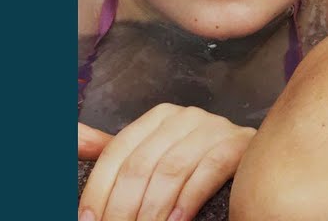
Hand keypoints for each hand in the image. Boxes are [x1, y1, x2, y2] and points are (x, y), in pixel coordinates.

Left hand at [78, 103, 255, 220]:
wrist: (253, 163)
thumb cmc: (195, 165)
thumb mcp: (151, 154)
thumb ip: (113, 150)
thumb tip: (74, 138)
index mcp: (158, 117)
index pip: (118, 151)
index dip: (98, 189)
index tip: (88, 220)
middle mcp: (185, 117)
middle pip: (140, 164)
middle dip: (122, 207)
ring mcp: (214, 128)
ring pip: (170, 170)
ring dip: (152, 211)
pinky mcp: (239, 144)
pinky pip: (207, 171)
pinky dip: (187, 200)